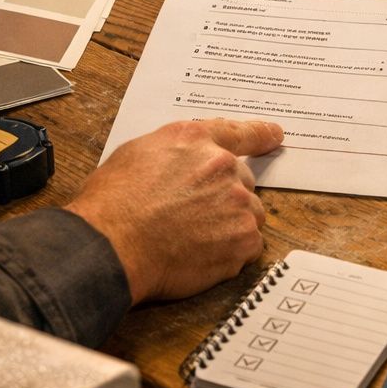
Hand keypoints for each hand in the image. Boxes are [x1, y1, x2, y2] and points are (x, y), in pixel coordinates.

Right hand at [67, 119, 283, 303]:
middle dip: (224, 197)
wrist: (111, 245)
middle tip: (194, 216)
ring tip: (194, 238)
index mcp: (194, 140)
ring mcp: (237, 204)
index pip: (237, 132)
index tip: (275, 135)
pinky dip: (231, 253)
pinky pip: (249, 246)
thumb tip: (185, 164)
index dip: (259, 134)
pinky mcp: (242, 240)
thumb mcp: (136, 154)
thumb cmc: (112, 205)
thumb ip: (173, 154)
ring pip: (248, 214)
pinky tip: (202, 255)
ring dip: (231, 225)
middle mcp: (222, 166)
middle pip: (242, 180)